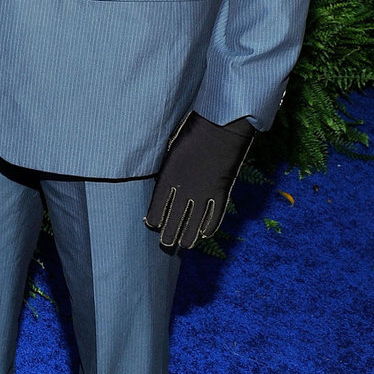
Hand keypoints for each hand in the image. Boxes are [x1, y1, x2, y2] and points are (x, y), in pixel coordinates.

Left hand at [145, 111, 253, 250]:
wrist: (219, 129)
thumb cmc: (190, 135)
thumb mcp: (169, 152)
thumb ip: (166, 173)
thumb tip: (162, 187)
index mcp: (169, 179)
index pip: (158, 208)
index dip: (154, 220)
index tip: (151, 225)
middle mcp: (185, 190)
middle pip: (175, 220)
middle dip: (169, 234)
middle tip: (166, 244)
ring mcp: (204, 194)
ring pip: (195, 223)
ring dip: (189, 236)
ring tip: (185, 245)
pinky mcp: (221, 192)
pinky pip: (215, 216)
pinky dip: (210, 226)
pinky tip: (205, 234)